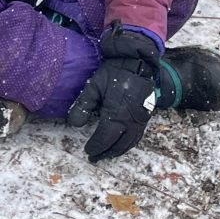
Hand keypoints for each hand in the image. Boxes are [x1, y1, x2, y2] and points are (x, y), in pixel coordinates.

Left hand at [67, 25, 160, 161]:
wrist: (137, 61)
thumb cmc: (114, 72)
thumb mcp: (94, 85)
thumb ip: (84, 105)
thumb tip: (74, 124)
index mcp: (116, 114)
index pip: (104, 138)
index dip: (95, 147)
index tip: (87, 151)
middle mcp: (130, 121)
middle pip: (117, 145)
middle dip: (105, 153)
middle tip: (95, 157)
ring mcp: (140, 120)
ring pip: (129, 144)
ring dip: (117, 151)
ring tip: (106, 154)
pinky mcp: (145, 117)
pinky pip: (137, 137)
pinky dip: (128, 145)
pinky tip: (121, 144)